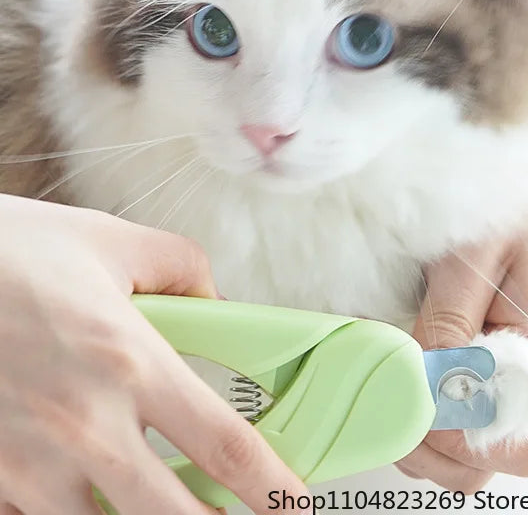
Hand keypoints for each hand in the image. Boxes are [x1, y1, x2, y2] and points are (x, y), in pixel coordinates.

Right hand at [0, 194, 307, 514]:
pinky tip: (89, 498)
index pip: (221, 444)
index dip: (270, 486)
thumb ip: (182, 267)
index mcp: (128, 360)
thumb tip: (218, 303)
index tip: (296, 506)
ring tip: (171, 511)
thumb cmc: (13, 252)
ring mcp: (26, 463)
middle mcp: (82, 424)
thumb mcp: (112, 241)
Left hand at [396, 189, 527, 492]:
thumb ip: (450, 320)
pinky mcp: (486, 370)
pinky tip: (400, 367)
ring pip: (465, 452)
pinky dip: (418, 409)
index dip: (463, 440)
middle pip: (486, 464)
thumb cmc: (509, 213)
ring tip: (390, 377)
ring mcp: (507, 380)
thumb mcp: (473, 255)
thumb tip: (424, 385)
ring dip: (419, 433)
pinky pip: (453, 417)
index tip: (420, 392)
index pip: (522, 449)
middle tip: (390, 390)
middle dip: (429, 447)